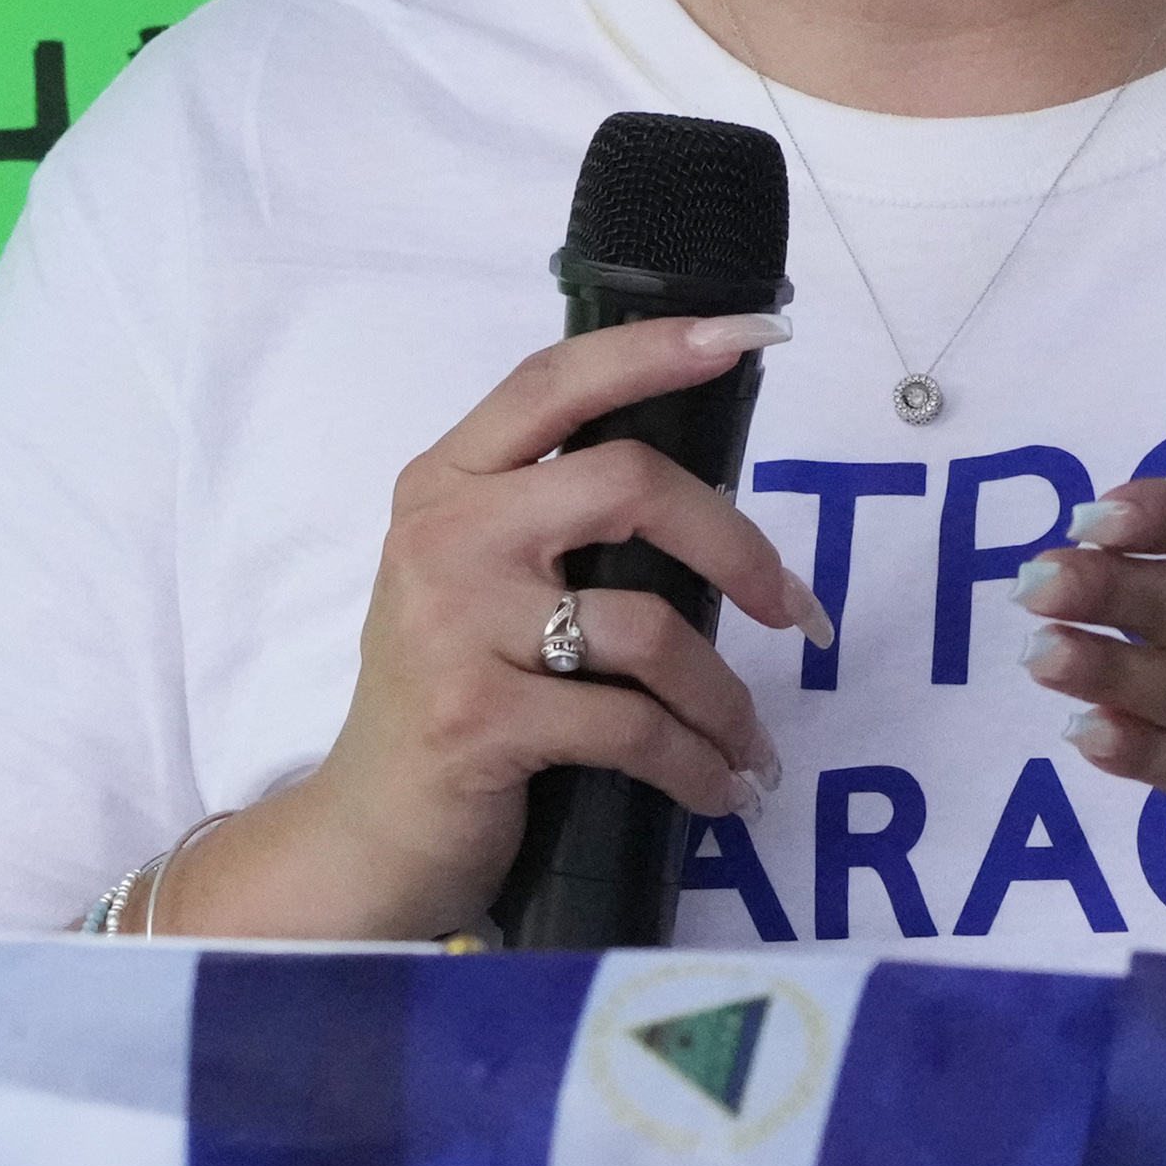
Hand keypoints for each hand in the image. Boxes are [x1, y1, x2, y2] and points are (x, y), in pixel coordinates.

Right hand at [169, 315, 817, 941]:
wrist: (370, 832)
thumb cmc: (450, 697)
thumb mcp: (478, 583)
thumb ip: (554, 525)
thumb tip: (706, 504)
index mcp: (446, 481)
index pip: (555, 382)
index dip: (656, 348)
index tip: (753, 333)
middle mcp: (443, 533)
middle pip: (629, 484)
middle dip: (737, 548)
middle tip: (795, 613)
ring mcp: (455, 625)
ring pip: (648, 627)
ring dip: (725, 698)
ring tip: (752, 743)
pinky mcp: (479, 718)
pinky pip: (633, 729)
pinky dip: (698, 764)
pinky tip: (721, 788)